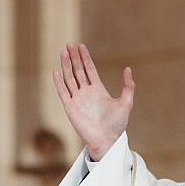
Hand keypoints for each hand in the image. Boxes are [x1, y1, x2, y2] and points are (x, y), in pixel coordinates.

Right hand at [52, 43, 133, 160]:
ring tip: (63, 53)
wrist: (106, 140)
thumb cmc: (117, 125)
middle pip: (77, 71)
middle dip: (74, 57)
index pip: (89, 69)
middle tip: (69, 44)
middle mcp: (86, 92)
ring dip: (66, 65)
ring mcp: (77, 99)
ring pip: (69, 78)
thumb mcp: (126, 103)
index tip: (80, 46)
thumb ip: (128, 86)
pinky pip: (63, 92)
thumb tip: (128, 69)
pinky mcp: (70, 108)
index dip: (85, 57)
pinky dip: (59, 82)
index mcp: (98, 89)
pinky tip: (56, 71)